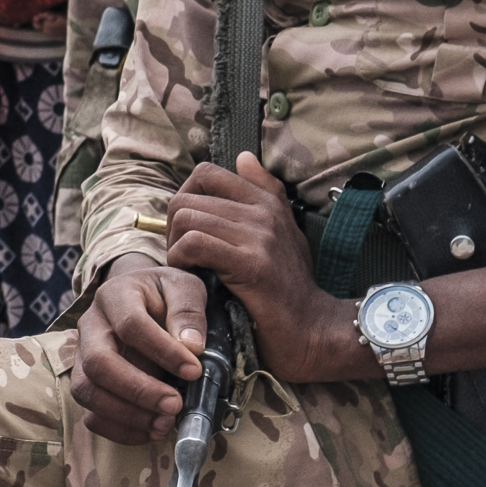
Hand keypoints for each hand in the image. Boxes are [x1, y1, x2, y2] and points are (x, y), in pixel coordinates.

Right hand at [70, 253, 205, 447]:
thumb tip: (192, 346)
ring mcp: (83, 356)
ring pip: (87, 391)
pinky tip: (150, 432)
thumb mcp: (184, 287)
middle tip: (174, 405)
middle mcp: (91, 326)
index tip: (194, 371)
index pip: (131, 325)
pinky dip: (119, 430)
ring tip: (164, 424)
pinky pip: (90, 414)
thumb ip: (188, 310)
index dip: (162, 351)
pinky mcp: (87, 383)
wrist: (141, 298)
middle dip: (138, 390)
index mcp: (115, 296)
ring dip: (126, 415)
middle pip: (98, 363)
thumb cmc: (164, 294)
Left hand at [160, 153, 342, 380]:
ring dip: (174, 245)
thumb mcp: (284, 233)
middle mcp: (263, 211)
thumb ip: (265, 193)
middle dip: (172, 227)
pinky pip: (194, 243)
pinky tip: (191, 276)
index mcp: (266, 201)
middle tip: (182, 254)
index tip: (188, 228)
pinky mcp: (250, 263)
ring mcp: (258, 235)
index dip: (185, 197)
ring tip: (186, 267)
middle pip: (188, 197)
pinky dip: (181, 260)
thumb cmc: (290, 286)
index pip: (207, 173)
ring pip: (187, 217)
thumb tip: (244, 157)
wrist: (313, 329)